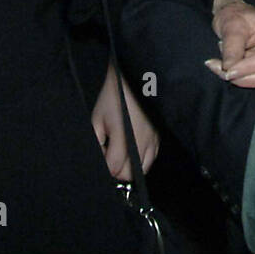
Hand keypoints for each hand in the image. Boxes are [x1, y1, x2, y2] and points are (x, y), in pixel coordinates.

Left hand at [91, 63, 158, 180]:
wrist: (133, 79)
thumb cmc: (113, 96)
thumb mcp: (96, 118)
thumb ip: (96, 142)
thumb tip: (98, 159)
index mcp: (123, 138)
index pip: (114, 169)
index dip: (104, 166)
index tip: (101, 153)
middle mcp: (140, 142)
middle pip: (129, 174)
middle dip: (116, 170)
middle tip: (109, 156)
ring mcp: (152, 140)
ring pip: (143, 169)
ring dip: (130, 167)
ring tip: (122, 154)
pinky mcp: (158, 136)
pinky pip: (152, 158)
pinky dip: (143, 160)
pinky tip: (134, 150)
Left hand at [205, 0, 254, 87]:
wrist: (234, 19)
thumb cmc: (235, 16)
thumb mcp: (230, 26)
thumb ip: (231, 47)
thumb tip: (228, 69)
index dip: (250, 66)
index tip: (227, 70)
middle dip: (245, 77)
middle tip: (222, 70)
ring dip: (240, 78)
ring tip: (220, 65)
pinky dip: (240, 78)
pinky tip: (227, 67)